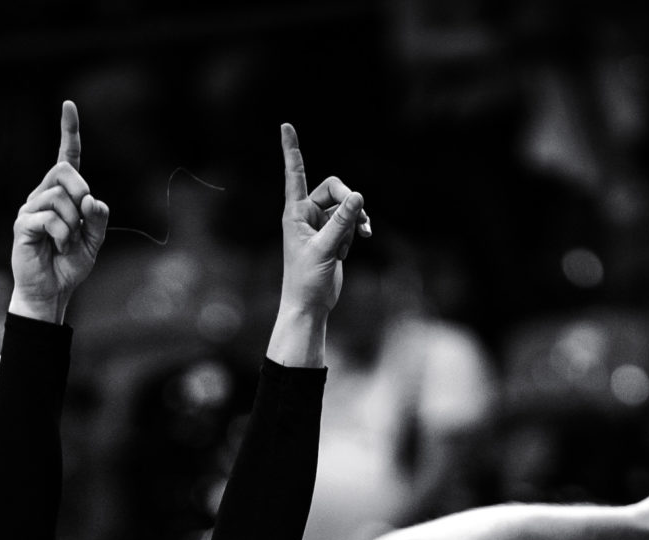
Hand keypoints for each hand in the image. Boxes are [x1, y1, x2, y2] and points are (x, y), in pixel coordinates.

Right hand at [9, 100, 109, 324]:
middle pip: (64, 171)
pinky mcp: (23, 224)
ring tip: (66, 242)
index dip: (69, 132)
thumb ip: (97, 218)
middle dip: (81, 192)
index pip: (66, 157)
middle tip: (82, 220)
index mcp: (61, 194)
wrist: (51, 291)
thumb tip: (91, 200)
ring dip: (72, 224)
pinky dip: (62, 234)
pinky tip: (57, 246)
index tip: (69, 105)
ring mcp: (30, 208)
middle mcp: (43, 195)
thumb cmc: (69, 264)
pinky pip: (49, 218)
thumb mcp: (94, 241)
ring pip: (59, 197)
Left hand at [271, 123, 367, 360]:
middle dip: (349, 201)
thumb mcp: (326, 248)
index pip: (294, 174)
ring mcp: (320, 225)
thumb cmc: (306, 279)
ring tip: (362, 235)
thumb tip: (359, 195)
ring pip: (345, 206)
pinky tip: (357, 244)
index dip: (291, 149)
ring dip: (356, 219)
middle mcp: (306, 214)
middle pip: (334, 188)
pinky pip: (349, 222)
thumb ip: (342, 221)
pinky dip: (355, 230)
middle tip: (359, 219)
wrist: (309, 305)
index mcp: (295, 212)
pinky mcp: (332, 236)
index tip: (285, 125)